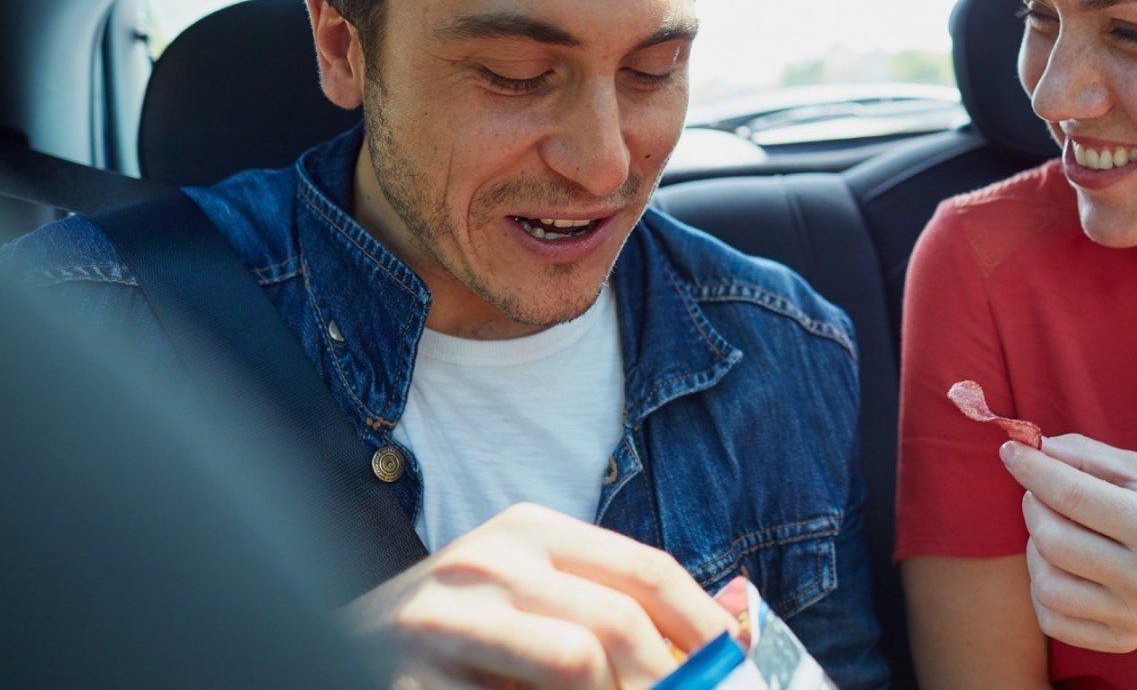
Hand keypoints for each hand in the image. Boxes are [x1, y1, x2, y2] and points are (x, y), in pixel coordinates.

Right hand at [346, 503, 734, 689]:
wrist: (328, 651)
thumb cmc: (453, 639)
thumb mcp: (532, 600)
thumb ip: (610, 608)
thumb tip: (728, 632)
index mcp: (528, 529)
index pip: (645, 567)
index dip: (702, 621)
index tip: (740, 660)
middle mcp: (488, 559)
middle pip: (621, 621)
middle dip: (671, 678)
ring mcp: (446, 617)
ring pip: (580, 661)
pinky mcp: (415, 675)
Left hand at [998, 433, 1136, 653]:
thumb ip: (1088, 456)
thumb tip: (1033, 447)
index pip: (1073, 496)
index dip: (1033, 469)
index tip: (1011, 450)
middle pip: (1053, 540)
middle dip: (1034, 505)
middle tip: (1043, 492)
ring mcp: (1132, 616)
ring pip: (1045, 583)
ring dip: (1036, 548)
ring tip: (1056, 530)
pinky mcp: (1120, 640)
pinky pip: (1052, 619)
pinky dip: (1043, 587)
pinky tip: (1062, 566)